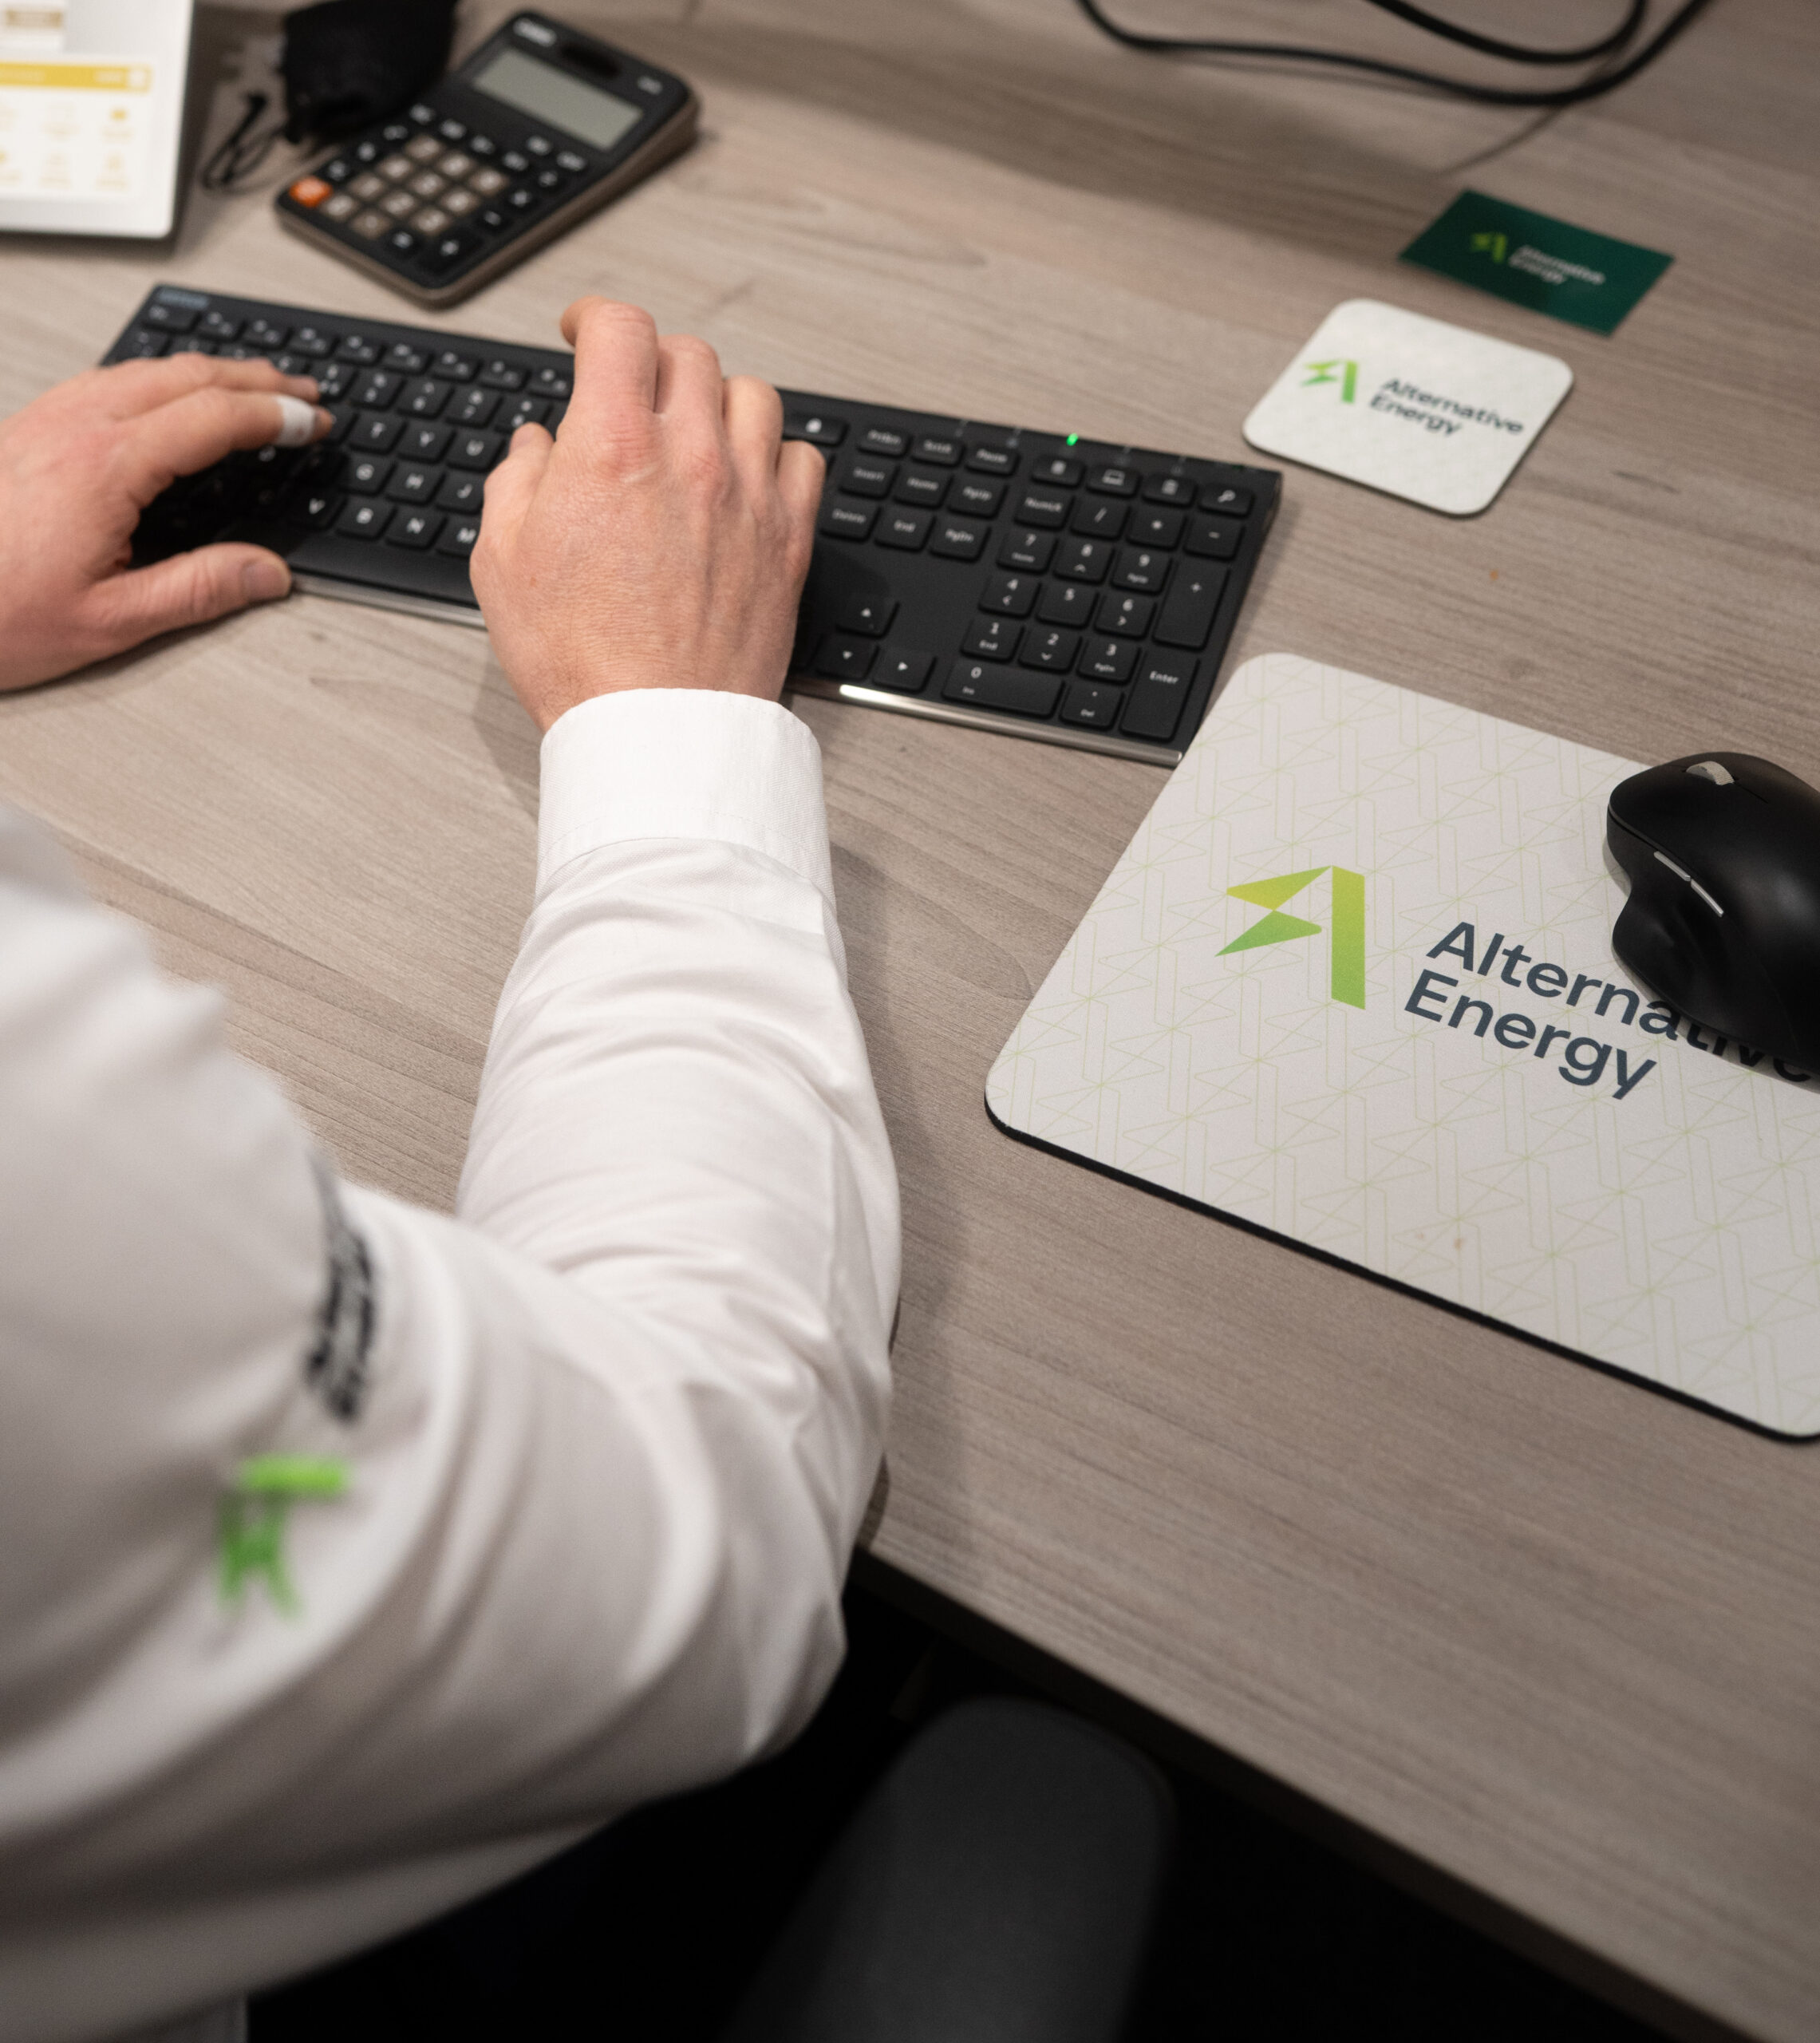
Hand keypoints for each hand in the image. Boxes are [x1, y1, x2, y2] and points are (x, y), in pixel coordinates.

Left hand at [0, 355, 330, 692]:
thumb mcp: (110, 621)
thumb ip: (199, 590)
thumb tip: (267, 573)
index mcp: (105, 467)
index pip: (214, 419)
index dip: (275, 417)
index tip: (314, 424)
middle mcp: (75, 427)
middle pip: (185, 376)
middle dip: (256, 379)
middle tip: (303, 392)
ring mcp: (47, 420)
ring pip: (145, 368)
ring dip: (210, 371)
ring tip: (253, 385)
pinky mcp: (27, 427)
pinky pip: (108, 379)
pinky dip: (161, 377)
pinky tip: (171, 393)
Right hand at [471, 298, 824, 731]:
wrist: (657, 733)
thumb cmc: (581, 662)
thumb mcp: (503, 561)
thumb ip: (517, 481)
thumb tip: (536, 446)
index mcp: (613, 447)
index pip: (621, 328)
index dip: (595, 318)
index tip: (584, 334)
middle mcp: (691, 457)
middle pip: (687, 355)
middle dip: (650, 364)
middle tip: (630, 395)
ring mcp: (750, 497)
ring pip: (752, 395)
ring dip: (716, 400)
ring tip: (691, 431)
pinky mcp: (789, 542)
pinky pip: (803, 460)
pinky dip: (775, 455)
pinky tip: (747, 477)